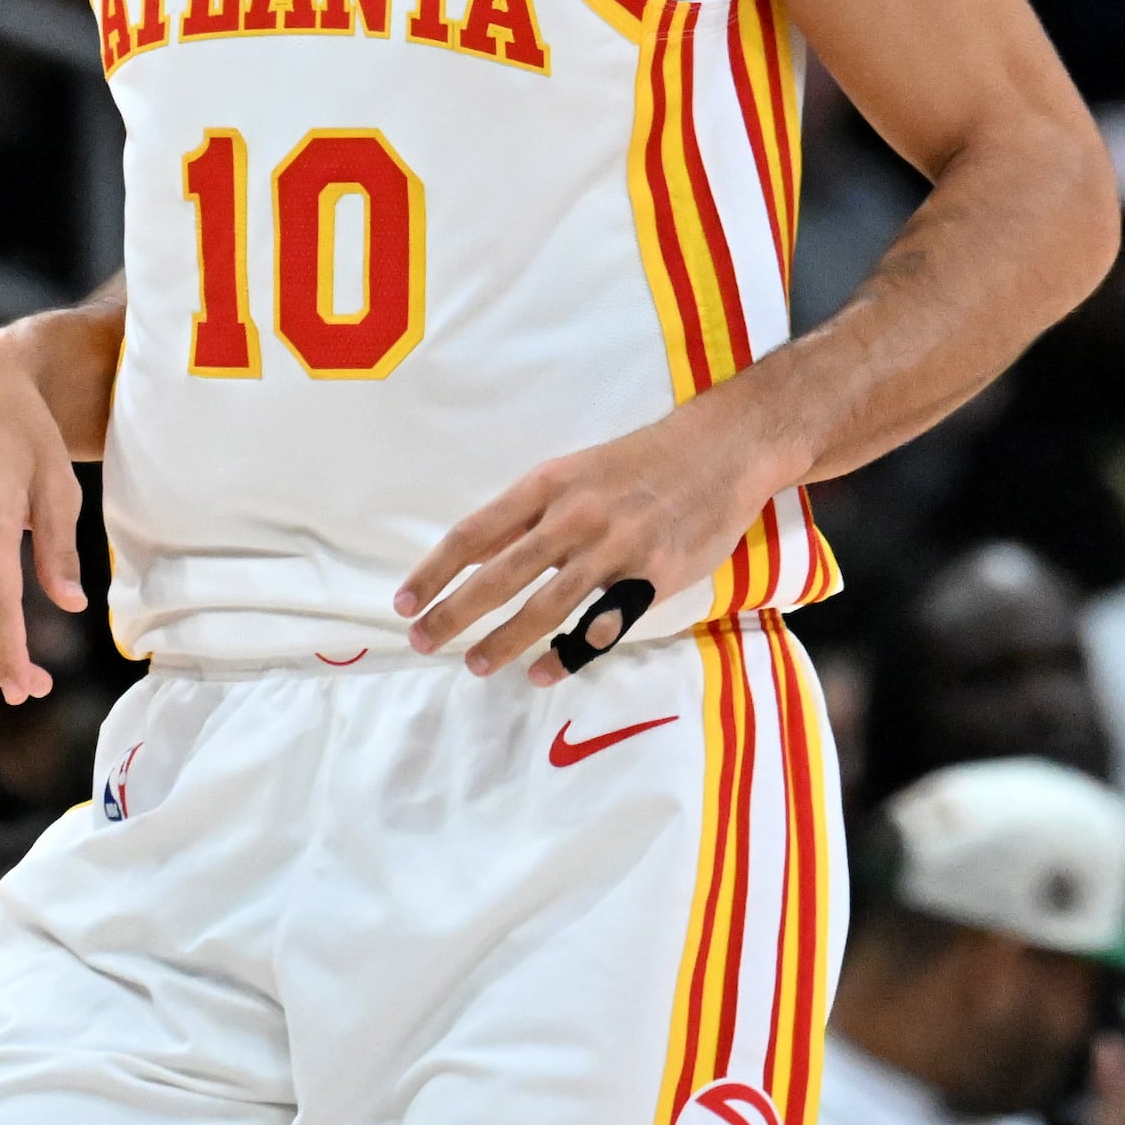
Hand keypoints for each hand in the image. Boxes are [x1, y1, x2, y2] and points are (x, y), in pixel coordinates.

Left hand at [396, 395, 782, 681]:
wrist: (720, 451)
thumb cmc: (640, 462)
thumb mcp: (576, 471)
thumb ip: (530, 513)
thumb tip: (476, 551)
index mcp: (548, 485)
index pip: (474, 534)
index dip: (434, 571)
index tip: (404, 601)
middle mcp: (573, 518)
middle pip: (498, 576)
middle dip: (452, 613)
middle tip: (419, 640)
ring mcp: (613, 551)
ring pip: (544, 608)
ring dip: (503, 642)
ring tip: (474, 665)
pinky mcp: (650, 579)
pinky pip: (600, 628)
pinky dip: (567, 654)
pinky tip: (544, 672)